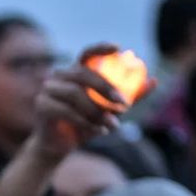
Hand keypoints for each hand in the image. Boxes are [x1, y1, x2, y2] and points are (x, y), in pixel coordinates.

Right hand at [24, 45, 125, 160]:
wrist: (60, 147)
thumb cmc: (85, 124)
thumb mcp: (111, 110)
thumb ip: (131, 96)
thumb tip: (154, 81)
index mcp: (75, 73)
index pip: (87, 54)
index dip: (100, 48)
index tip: (118, 47)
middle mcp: (59, 76)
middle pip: (82, 73)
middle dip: (106, 88)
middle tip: (124, 104)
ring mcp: (47, 89)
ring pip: (75, 94)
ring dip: (97, 111)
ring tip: (112, 125)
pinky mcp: (41, 105)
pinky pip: (66, 111)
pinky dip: (86, 122)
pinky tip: (99, 131)